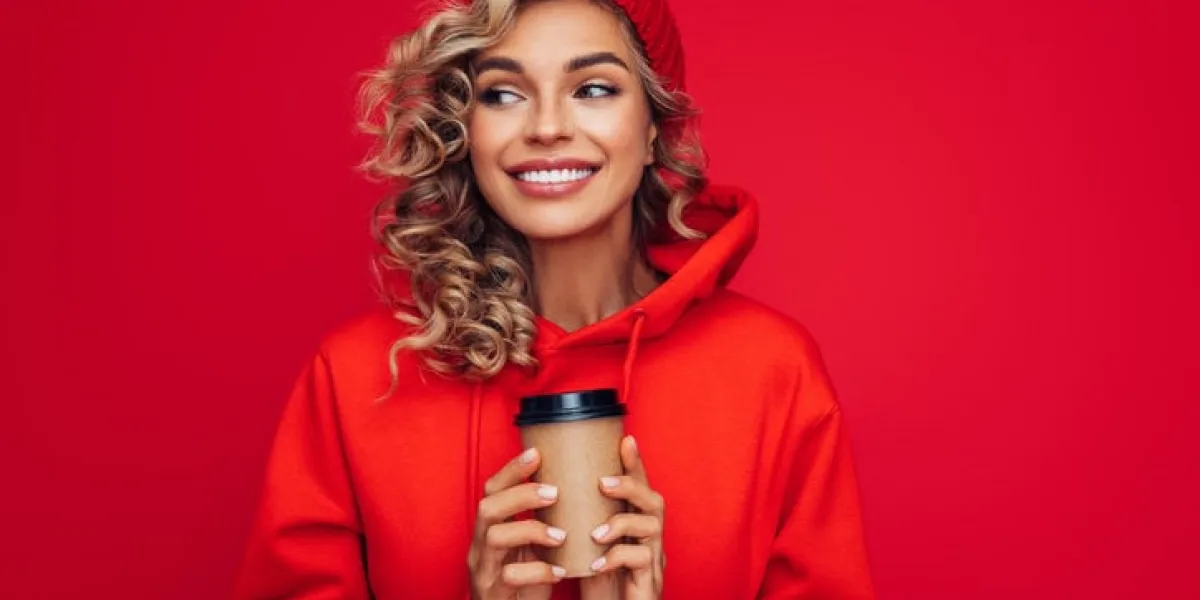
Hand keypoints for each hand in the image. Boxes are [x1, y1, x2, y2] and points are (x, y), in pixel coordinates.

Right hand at [468, 448, 567, 599]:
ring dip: (531, 529)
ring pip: (494, 537)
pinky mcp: (493, 593)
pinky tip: (559, 570)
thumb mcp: (532, 548)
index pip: (491, 490)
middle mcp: (480, 546)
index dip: (511, 469)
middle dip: (521, 494)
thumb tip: (576, 489)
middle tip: (555, 492)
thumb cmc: (524, 583)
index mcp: (489, 530)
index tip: (537, 453)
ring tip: (561, 535)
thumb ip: (543, 523)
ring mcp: (483, 569)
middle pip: (487, 507)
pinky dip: (538, 570)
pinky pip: (509, 576)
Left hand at [588, 435, 664, 598]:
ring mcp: (653, 556)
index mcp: (636, 521)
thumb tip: (548, 487)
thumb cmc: (601, 578)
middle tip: (603, 483)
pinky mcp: (650, 579)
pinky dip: (616, 558)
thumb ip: (581, 516)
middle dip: (630, 486)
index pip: (640, 485)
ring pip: (651, 527)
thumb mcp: (588, 542)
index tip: (625, 439)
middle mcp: (650, 535)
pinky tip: (596, 564)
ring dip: (621, 524)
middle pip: (654, 500)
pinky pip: (641, 560)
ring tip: (596, 533)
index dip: (635, 463)